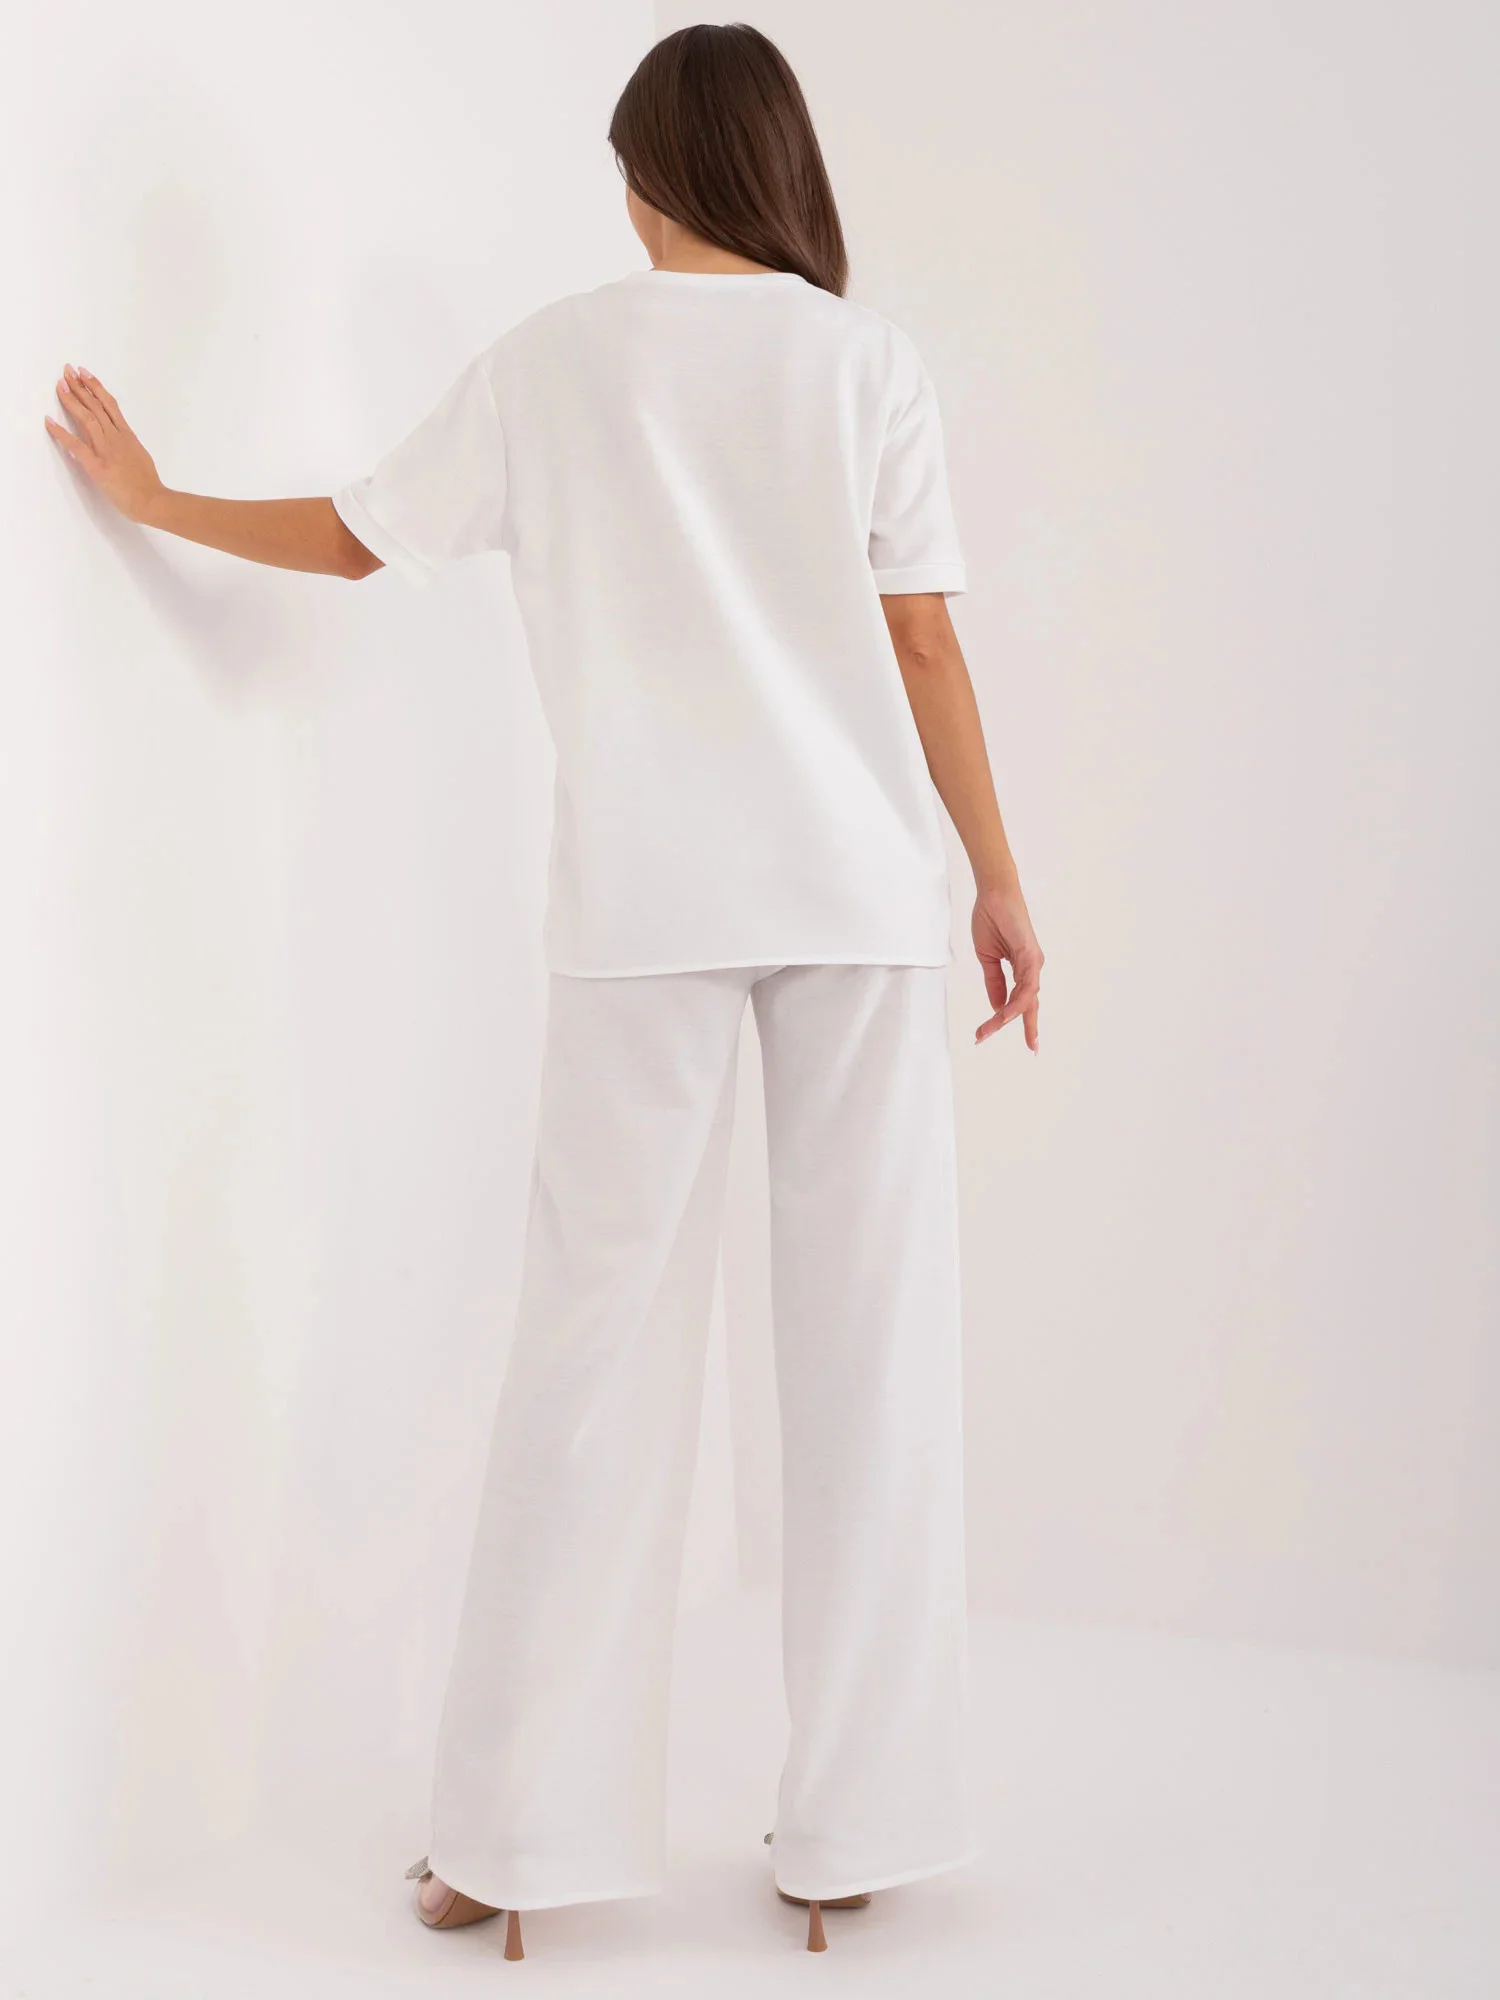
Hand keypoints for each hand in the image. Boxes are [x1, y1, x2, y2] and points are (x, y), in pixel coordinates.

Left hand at [45, 364, 164, 522]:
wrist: (152, 501)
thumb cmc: (148, 484)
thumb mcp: (140, 457)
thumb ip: (127, 445)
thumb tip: (119, 440)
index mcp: (127, 436)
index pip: (110, 405)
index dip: (96, 387)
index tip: (85, 374)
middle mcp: (116, 438)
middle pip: (96, 406)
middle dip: (80, 386)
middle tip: (67, 370)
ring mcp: (107, 451)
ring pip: (87, 418)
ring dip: (72, 400)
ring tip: (60, 384)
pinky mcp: (97, 466)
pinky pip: (76, 446)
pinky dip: (61, 433)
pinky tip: (48, 421)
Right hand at [972, 877, 1042, 1050]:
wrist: (992, 894)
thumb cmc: (990, 919)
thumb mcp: (987, 958)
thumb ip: (994, 982)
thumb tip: (997, 1006)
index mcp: (1022, 968)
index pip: (1021, 1001)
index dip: (1017, 1020)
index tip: (1005, 1036)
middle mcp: (1032, 968)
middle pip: (1030, 1005)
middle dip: (1029, 1028)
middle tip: (1033, 1049)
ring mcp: (1033, 962)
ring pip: (1026, 999)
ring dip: (1007, 1017)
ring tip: (989, 1030)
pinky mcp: (1031, 955)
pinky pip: (1025, 985)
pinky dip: (1015, 1001)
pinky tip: (1005, 1013)